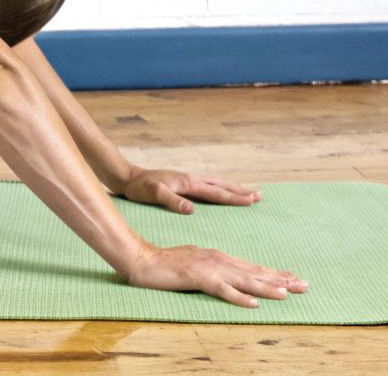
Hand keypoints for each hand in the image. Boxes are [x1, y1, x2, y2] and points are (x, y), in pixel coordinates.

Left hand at [117, 167, 261, 213]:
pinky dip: (220, 188)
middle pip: (221, 185)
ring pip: (216, 183)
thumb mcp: (153, 195)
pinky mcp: (184, 182)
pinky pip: (208, 185)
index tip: (251, 201)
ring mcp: (188, 179)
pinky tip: (222, 191)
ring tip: (249, 192)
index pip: (215, 192)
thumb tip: (192, 209)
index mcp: (187, 183)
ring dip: (233, 188)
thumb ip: (172, 201)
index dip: (234, 198)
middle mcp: (191, 179)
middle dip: (240, 191)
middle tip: (259, 195)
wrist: (128, 177)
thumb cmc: (139, 188)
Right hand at [121, 242, 308, 307]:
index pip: (251, 267)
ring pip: (243, 280)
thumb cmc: (165, 262)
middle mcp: (218, 259)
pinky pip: (222, 290)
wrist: (141, 258)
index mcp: (218, 256)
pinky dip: (238, 297)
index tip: (293, 279)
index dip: (274, 274)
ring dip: (266, 287)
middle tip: (304, 285)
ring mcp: (209, 268)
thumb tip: (228, 275)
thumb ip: (212, 268)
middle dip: (280, 279)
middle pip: (254, 272)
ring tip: (287, 293)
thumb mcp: (194, 262)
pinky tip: (253, 303)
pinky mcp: (197, 278)